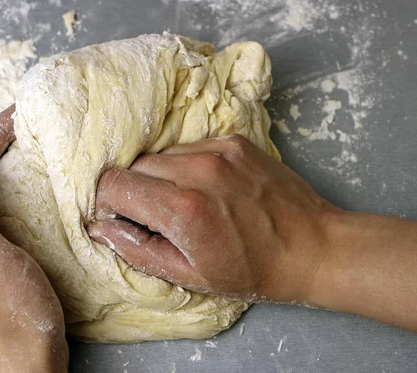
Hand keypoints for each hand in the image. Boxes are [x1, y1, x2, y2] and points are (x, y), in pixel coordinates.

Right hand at [88, 134, 335, 302]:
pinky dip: (186, 167)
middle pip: (134, 167)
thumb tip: (101, 228)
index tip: (122, 219)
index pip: (114, 185)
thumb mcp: (191, 276)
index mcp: (184, 209)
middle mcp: (198, 171)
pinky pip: (189, 147)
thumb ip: (138, 249)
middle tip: (156, 217)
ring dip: (160, 178)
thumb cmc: (254, 270)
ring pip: (160, 155)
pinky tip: (207, 188)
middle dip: (134, 192)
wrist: (314, 246)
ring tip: (186, 203)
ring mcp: (219, 151)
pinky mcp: (234, 141)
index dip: (109, 204)